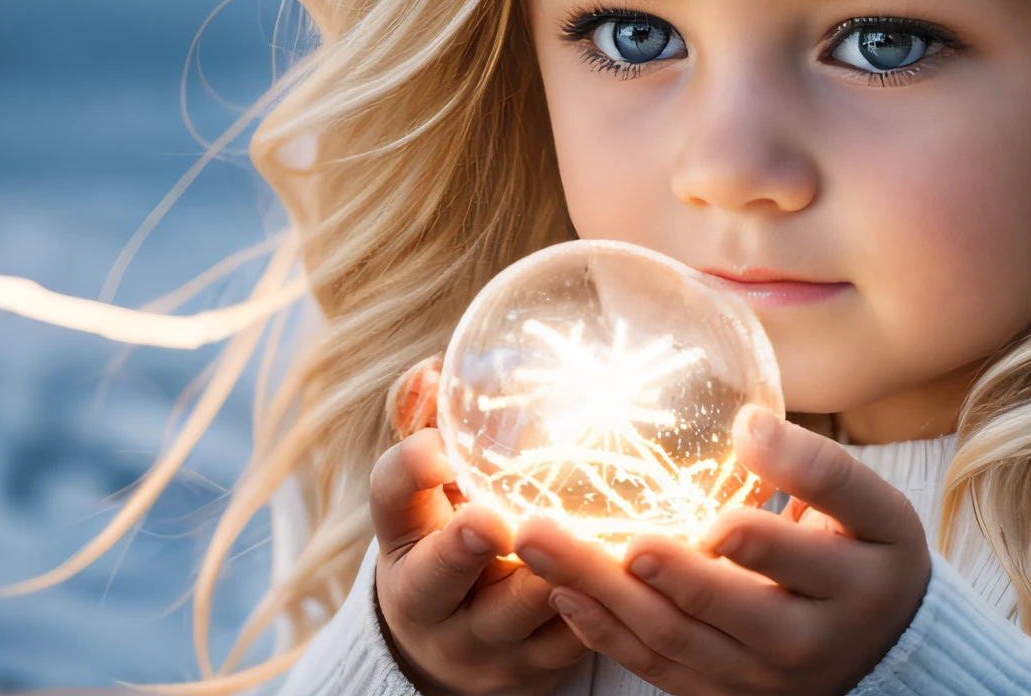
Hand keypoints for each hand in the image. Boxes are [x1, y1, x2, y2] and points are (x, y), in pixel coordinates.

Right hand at [370, 361, 588, 695]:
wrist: (454, 650)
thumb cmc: (450, 540)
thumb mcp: (433, 493)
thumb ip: (434, 428)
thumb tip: (438, 364)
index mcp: (403, 539)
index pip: (390, 498)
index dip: (410, 471)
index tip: (440, 447)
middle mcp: (431, 599)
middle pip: (439, 576)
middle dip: (465, 548)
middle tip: (495, 521)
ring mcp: (483, 642)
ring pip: (523, 609)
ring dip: (558, 567)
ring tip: (590, 532)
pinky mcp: (538, 669)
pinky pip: (577, 635)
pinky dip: (607, 598)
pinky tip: (639, 564)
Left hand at [512, 406, 930, 695]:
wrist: (883, 647)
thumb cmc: (867, 554)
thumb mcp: (871, 506)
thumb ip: (814, 465)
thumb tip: (747, 424)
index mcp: (852, 580)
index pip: (799, 552)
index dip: (754, 536)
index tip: (714, 514)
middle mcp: (806, 639)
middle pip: (723, 605)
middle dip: (664, 570)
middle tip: (615, 535)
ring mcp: (758, 677)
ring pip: (674, 637)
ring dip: (601, 591)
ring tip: (541, 542)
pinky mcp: (721, 693)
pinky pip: (655, 666)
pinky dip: (604, 632)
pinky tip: (561, 590)